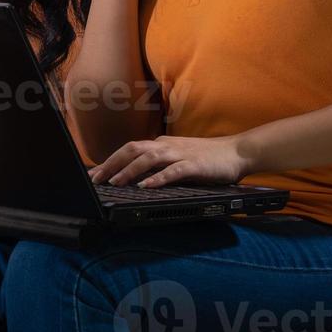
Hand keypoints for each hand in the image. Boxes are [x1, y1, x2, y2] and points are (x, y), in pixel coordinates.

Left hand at [86, 134, 251, 187]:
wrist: (237, 152)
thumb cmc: (208, 158)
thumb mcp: (177, 158)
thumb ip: (159, 165)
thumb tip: (136, 177)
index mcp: (161, 144)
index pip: (129, 149)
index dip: (110, 161)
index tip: (94, 174)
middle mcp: (166, 146)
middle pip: (132, 150)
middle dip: (112, 164)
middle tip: (96, 179)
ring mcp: (180, 154)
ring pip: (148, 158)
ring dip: (129, 170)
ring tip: (115, 183)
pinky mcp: (194, 165)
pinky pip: (173, 171)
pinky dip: (158, 178)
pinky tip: (147, 186)